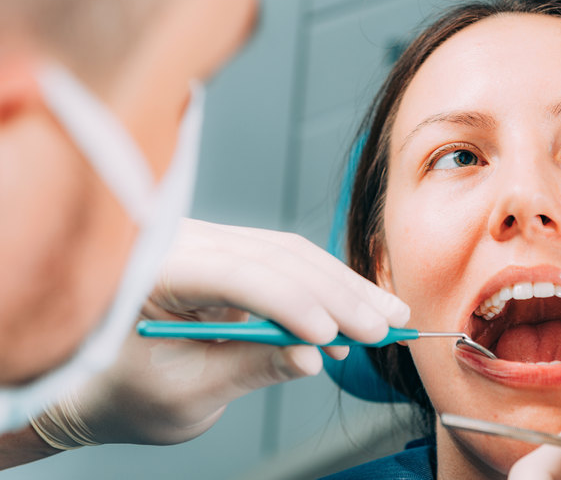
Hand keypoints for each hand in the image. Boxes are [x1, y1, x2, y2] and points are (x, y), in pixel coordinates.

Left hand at [31, 218, 409, 446]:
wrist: (97, 383)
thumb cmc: (124, 393)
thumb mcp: (185, 395)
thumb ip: (250, 368)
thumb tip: (312, 355)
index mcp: (154, 271)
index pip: (234, 273)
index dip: (288, 303)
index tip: (328, 337)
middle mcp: (185, 243)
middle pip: (275, 256)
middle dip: (335, 295)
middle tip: (383, 327)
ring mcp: (211, 246)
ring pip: (291, 254)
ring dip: (343, 288)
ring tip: (386, 319)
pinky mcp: (232, 259)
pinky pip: (287, 265)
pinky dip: (325, 292)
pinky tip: (354, 319)